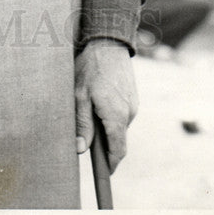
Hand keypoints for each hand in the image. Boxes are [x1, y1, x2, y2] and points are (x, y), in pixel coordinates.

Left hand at [74, 38, 137, 172]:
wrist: (109, 41)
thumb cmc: (90, 67)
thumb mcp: (80, 96)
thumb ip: (82, 124)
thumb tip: (81, 149)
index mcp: (116, 116)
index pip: (117, 151)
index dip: (110, 164)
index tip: (103, 173)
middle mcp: (129, 113)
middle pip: (118, 140)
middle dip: (105, 144)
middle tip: (87, 140)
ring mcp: (133, 104)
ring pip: (120, 126)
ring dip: (107, 126)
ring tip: (90, 112)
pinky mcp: (133, 96)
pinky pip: (123, 113)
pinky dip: (112, 115)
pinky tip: (99, 101)